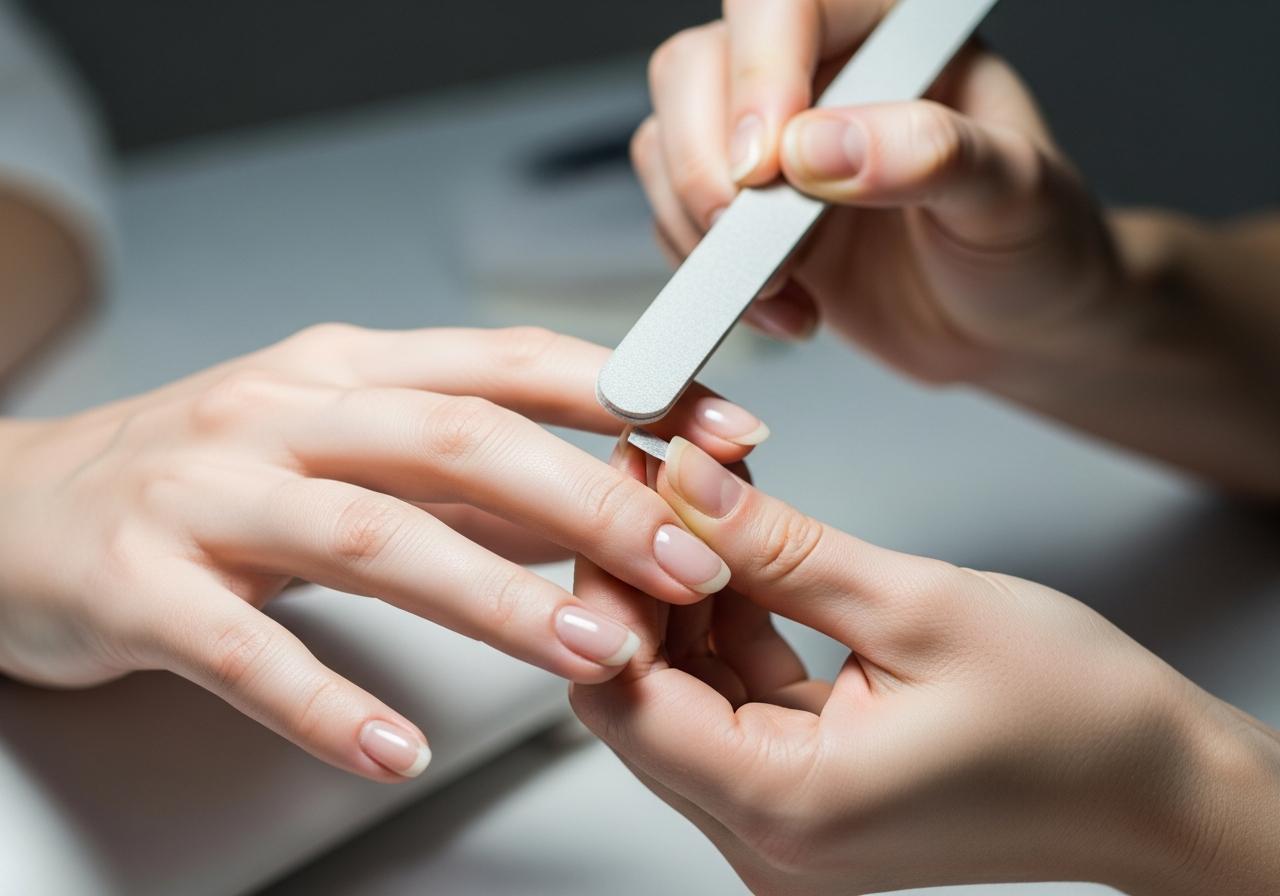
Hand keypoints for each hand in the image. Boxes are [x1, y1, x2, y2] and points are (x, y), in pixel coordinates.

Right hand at [0, 324, 767, 781]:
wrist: (24, 504)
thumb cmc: (205, 472)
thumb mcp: (341, 440)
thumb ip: (465, 468)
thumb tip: (597, 491)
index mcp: (348, 369)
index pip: (508, 361)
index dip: (624, 392)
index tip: (725, 432)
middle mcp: (284, 414)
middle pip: (458, 440)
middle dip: (590, 501)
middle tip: (690, 562)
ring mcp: (208, 494)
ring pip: (371, 536)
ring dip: (494, 598)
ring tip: (594, 654)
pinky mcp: (139, 586)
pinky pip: (244, 651)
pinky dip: (327, 701)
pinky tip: (398, 746)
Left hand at [572, 437, 1279, 893]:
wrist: (1154, 786)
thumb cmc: (1077, 721)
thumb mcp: (916, 604)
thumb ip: (781, 546)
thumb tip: (689, 486)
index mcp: (790, 806)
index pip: (624, 695)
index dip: (611, 586)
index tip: (627, 498)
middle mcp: (771, 835)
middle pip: (640, 697)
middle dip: (642, 582)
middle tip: (663, 484)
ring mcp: (786, 820)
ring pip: (680, 694)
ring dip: (684, 597)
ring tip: (706, 502)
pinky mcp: (806, 792)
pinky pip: (730, 703)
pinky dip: (727, 629)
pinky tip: (743, 556)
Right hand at [637, 0, 1128, 383]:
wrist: (1017, 329)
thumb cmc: (1036, 244)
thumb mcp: (1016, 195)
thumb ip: (933, 157)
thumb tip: (820, 148)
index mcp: (890, 32)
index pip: (786, 4)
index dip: (757, 76)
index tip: (766, 171)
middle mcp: (817, 74)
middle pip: (695, 67)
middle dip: (705, 164)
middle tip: (751, 243)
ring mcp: (770, 147)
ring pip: (666, 142)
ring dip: (700, 230)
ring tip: (783, 289)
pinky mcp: (742, 216)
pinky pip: (674, 221)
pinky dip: (707, 276)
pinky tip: (785, 307)